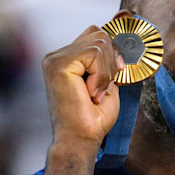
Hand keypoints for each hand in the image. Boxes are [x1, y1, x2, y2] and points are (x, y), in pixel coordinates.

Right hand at [41, 25, 124, 160]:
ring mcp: (55, 59)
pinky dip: (101, 75)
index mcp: (65, 59)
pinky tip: (90, 93)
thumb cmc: (93, 119)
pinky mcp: (58, 64)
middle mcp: (56, 56)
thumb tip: (119, 43)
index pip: (95, 35)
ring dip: (106, 72)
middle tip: (103, 89)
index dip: (111, 53)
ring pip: (99, 42)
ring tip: (95, 93)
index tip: (115, 77)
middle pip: (99, 34)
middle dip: (111, 61)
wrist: (80, 140)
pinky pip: (94, 53)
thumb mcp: (106, 83)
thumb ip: (107, 62)